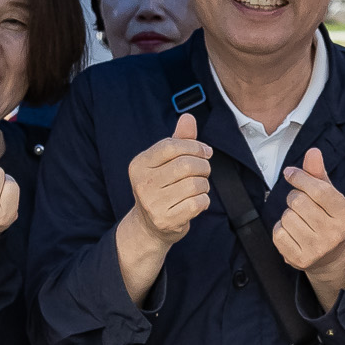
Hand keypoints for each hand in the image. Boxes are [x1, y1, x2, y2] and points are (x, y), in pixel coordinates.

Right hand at [124, 113, 210, 247]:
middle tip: (204, 172)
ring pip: (195, 184)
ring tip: (198, 189)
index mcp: (139, 164)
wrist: (150, 227)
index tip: (205, 152)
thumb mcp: (165, 163)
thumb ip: (178, 140)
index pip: (171, 145)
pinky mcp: (166, 220)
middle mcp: (142, 183)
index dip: (194, 146)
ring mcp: (152, 203)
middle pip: (186, 164)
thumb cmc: (162, 188)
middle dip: (203, 166)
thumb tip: (188, 117)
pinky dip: (204, 201)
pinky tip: (196, 203)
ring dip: (204, 185)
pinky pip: (198, 203)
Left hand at [274, 146, 344, 303]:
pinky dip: (281, 229)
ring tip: (300, 220)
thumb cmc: (329, 219)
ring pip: (286, 216)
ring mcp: (317, 249)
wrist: (331, 257)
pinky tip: (293, 232)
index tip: (291, 173)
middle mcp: (334, 234)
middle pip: (298, 201)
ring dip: (288, 214)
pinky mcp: (299, 259)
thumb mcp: (330, 196)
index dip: (300, 177)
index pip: (318, 190)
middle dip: (295, 197)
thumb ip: (319, 174)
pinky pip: (278, 233)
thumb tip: (313, 151)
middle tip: (302, 204)